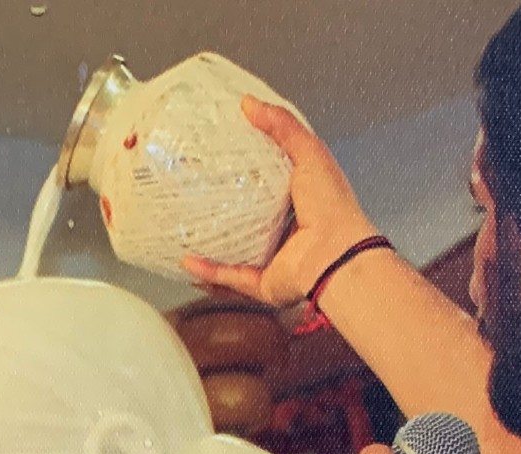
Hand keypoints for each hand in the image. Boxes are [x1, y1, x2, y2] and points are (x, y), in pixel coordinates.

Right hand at [181, 96, 377, 307]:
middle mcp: (289, 231)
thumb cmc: (331, 206)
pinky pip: (230, 277)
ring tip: (186, 232)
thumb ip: (282, 127)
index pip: (272, 184)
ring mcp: (276, 258)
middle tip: (198, 197)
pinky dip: (209, 271)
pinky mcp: (264, 282)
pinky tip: (188, 261)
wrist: (334, 253)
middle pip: (251, 219)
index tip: (222, 160)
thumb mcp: (309, 152)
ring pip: (237, 252)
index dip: (249, 172)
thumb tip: (250, 105)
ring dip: (211, 245)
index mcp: (303, 200)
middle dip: (225, 211)